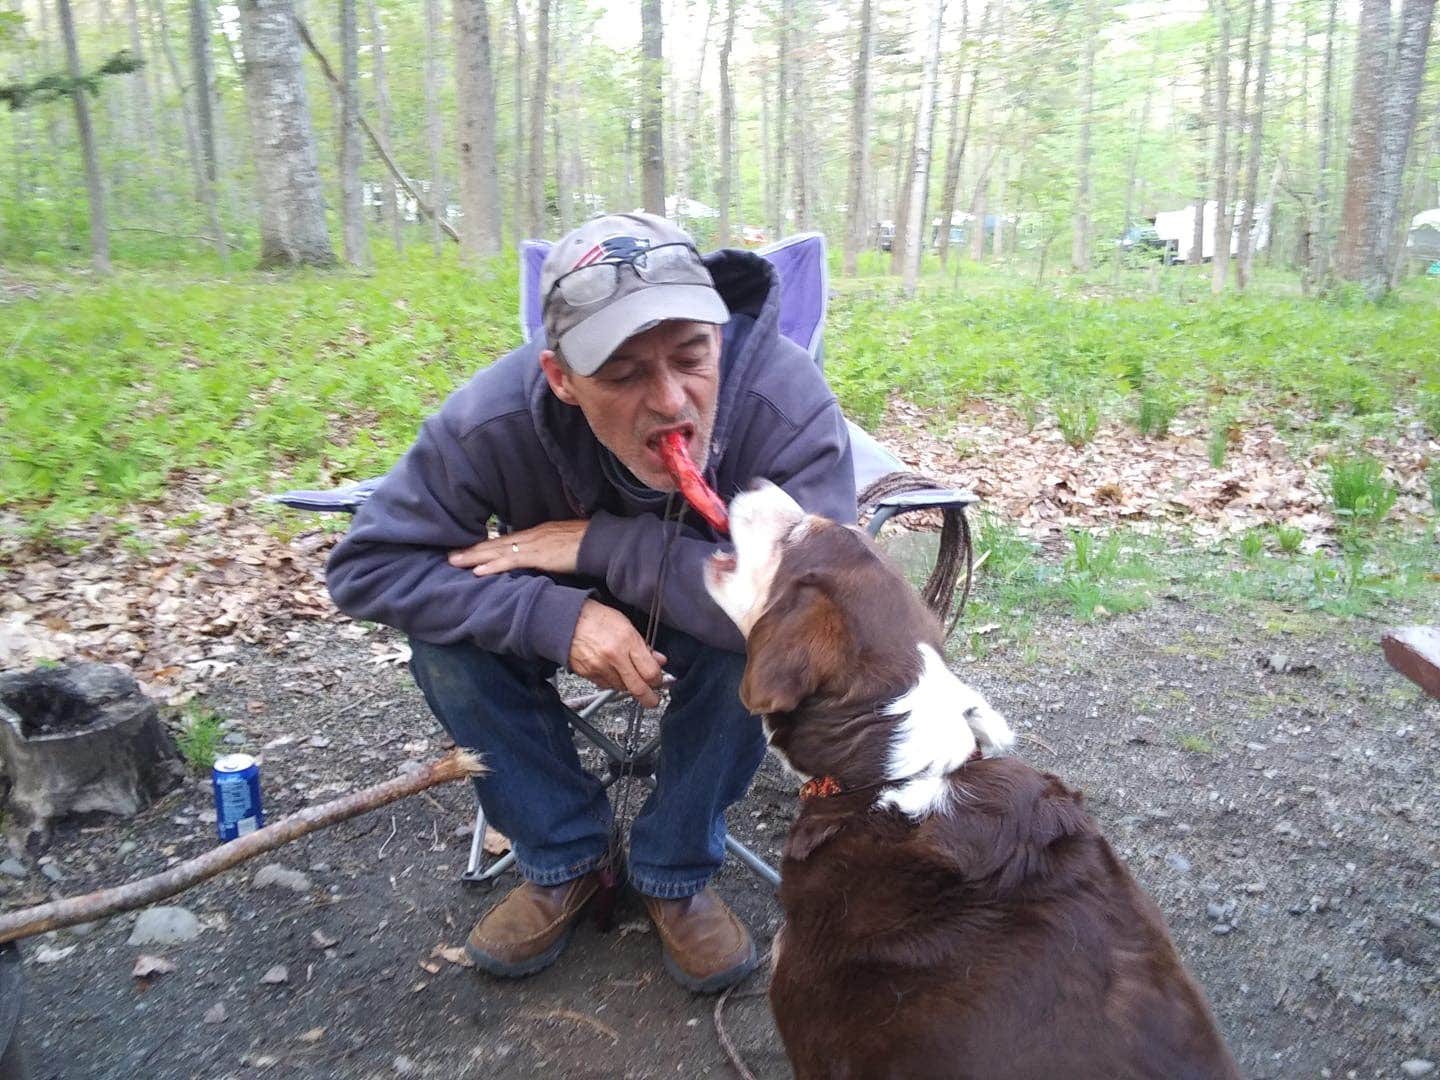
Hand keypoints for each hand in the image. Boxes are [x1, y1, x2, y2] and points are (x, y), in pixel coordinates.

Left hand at [447, 520, 588, 577]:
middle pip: (496, 543)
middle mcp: (531, 536)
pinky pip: (509, 561)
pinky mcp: (537, 556)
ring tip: (454, 562)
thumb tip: (545, 558)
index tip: (470, 548)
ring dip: (474, 557)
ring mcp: (533, 545)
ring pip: (497, 550)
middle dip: (472, 549)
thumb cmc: (590, 544)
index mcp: (538, 532)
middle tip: (450, 555)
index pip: (506, 539)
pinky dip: (492, 566)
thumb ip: (552, 550)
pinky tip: (477, 571)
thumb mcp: (566, 544)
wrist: (603, 542)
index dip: (487, 544)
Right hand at [567, 600, 666, 707]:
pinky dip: (612, 682)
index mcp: (627, 641)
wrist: (567, 620)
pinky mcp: (588, 675)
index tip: (659, 681)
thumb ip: (643, 646)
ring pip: (622, 688)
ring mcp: (599, 667)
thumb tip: (659, 660)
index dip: (658, 680)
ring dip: (628, 685)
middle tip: (653, 700)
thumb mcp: (626, 625)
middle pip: (638, 688)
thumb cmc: (597, 618)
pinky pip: (606, 685)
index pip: (650, 672)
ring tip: (626, 673)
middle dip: (649, 698)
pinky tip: (611, 671)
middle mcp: (614, 656)